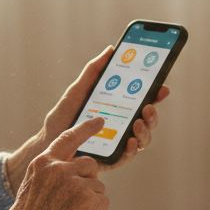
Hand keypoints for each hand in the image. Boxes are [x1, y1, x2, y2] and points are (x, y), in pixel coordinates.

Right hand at [0, 117, 109, 209]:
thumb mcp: (31, 190)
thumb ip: (50, 177)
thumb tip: (72, 176)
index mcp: (43, 163)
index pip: (68, 138)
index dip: (86, 128)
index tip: (99, 121)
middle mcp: (59, 168)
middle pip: (89, 164)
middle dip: (89, 181)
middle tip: (78, 202)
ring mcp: (74, 181)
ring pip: (98, 186)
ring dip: (91, 202)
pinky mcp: (88, 198)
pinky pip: (103, 202)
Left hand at [4, 45, 170, 192]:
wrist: (48, 144)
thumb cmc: (62, 117)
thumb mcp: (77, 91)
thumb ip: (93, 71)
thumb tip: (110, 50)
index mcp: (117, 109)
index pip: (142, 101)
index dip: (155, 94)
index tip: (162, 87)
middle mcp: (122, 126)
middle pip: (147, 120)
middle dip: (153, 113)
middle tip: (147, 107)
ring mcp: (119, 143)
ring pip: (143, 138)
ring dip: (146, 130)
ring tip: (138, 123)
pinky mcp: (112, 159)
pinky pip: (128, 156)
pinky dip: (133, 149)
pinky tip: (131, 141)